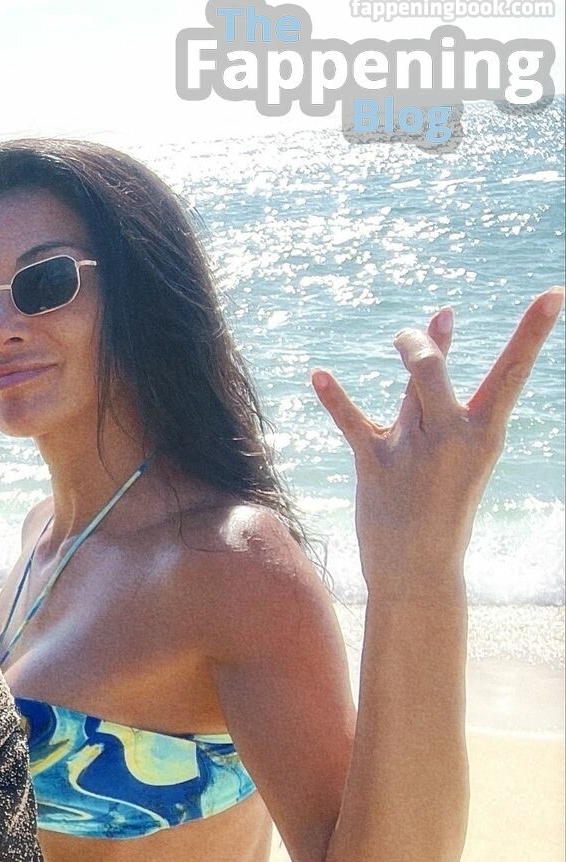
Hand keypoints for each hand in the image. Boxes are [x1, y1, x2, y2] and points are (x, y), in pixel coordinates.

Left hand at [312, 288, 562, 598]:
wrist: (419, 566)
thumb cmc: (439, 501)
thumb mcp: (452, 446)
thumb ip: (435, 392)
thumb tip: (430, 335)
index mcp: (484, 435)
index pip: (513, 374)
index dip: (533, 332)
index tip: (552, 294)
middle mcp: (453, 438)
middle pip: (439, 373)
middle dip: (428, 344)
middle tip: (425, 327)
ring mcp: (414, 451)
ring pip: (413, 386)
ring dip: (409, 352)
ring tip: (401, 336)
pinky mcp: (375, 464)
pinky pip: (352, 422)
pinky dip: (335, 398)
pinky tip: (319, 375)